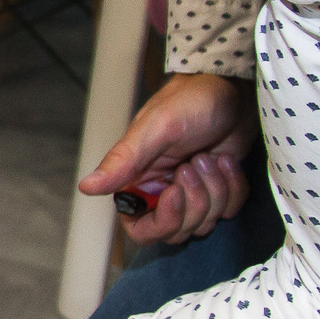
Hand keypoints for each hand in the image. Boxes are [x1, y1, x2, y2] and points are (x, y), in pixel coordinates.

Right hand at [79, 73, 256, 246]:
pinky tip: (226, 160)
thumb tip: (86, 187)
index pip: (141, 229)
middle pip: (177, 231)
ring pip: (205, 222)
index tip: (175, 193)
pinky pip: (229, 210)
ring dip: (215, 190)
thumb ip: (122, 161)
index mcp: (139, 180)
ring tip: (210, 156)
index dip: (161, 222)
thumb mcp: (155, 129)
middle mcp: (162, 191)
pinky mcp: (219, 189)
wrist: (232, 87)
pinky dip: (233, 187)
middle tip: (194, 164)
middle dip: (194, 202)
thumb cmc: (190, 100)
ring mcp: (193, 192)